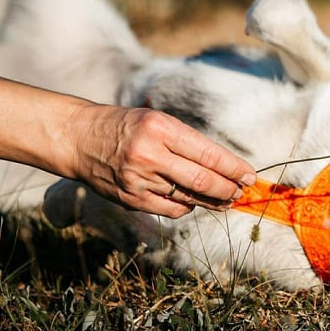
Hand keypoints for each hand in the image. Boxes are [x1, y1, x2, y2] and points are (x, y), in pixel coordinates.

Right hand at [68, 105, 255, 217]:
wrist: (79, 139)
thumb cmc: (126, 126)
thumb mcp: (158, 121)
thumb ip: (188, 143)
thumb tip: (225, 168)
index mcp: (160, 129)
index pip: (208, 154)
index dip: (234, 168)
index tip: (249, 176)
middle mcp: (149, 154)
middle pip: (203, 180)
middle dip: (228, 189)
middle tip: (241, 192)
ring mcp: (139, 179)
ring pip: (189, 197)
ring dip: (212, 201)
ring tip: (226, 200)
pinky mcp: (130, 199)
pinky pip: (171, 209)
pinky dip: (188, 207)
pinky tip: (194, 201)